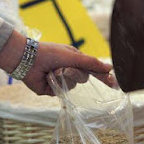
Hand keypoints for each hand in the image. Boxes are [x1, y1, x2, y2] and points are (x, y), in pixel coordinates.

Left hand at [0, 31, 116, 95]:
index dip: (104, 77)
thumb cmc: (50, 53)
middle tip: (64, 67)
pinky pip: (63, 91)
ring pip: (73, 85)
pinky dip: (57, 83)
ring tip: (54, 70)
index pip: (94, 71)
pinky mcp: (54, 90)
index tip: (115, 85)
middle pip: (84, 78)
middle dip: (76, 73)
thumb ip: (92, 63)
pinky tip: (49, 77)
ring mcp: (62, 81)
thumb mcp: (73, 55)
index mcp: (76, 61)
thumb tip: (110, 68)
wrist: (28, 59)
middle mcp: (70, 72)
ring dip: (65, 77)